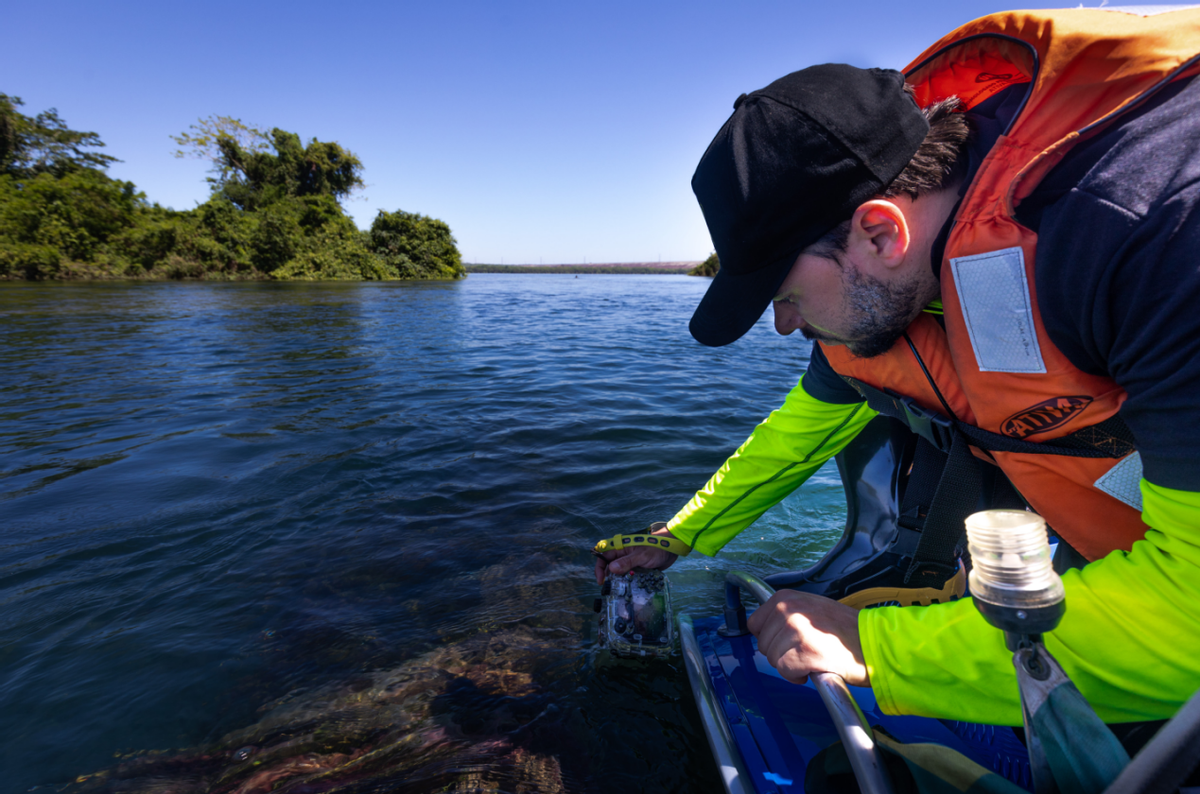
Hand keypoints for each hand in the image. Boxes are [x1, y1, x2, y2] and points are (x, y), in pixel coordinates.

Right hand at [593, 527, 679, 585]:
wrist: (672, 548)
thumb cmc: (656, 548)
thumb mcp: (641, 555)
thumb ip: (627, 562)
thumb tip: (610, 569)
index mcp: (621, 548)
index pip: (604, 556)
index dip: (600, 568)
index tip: (601, 581)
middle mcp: (624, 556)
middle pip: (610, 567)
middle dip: (609, 578)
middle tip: (611, 589)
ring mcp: (631, 563)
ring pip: (620, 573)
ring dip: (619, 582)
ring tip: (620, 591)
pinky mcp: (638, 569)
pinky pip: (630, 577)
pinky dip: (629, 583)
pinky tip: (630, 591)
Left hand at [747, 589, 868, 686]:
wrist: (874, 643)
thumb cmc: (846, 630)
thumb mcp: (812, 607)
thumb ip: (787, 614)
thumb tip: (765, 629)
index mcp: (786, 598)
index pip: (755, 623)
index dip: (770, 638)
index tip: (787, 642)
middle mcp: (788, 610)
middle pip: (763, 644)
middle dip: (780, 653)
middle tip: (805, 651)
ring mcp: (795, 630)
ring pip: (773, 659)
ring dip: (790, 665)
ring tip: (813, 657)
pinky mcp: (804, 652)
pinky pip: (785, 671)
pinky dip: (797, 676)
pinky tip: (814, 668)